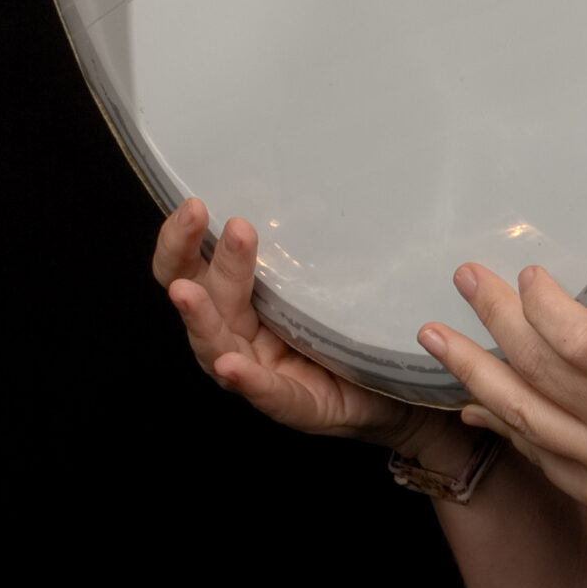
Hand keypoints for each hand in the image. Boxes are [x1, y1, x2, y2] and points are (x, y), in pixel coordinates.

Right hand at [153, 198, 435, 452]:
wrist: (402, 387)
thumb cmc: (358, 328)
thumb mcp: (331, 278)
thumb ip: (312, 246)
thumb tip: (313, 181)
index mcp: (243, 303)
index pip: (196, 267)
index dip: (184, 238)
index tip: (193, 203)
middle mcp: (241, 336)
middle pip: (200, 296)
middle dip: (192, 256)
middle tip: (200, 215)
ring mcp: (262, 374)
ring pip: (217, 343)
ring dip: (201, 316)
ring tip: (189, 292)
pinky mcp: (294, 406)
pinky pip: (267, 394)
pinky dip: (248, 379)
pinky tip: (232, 365)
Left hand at [418, 264, 586, 564]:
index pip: (581, 341)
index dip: (543, 305)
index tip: (525, 273)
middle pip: (540, 370)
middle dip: (493, 319)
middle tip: (464, 280)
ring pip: (522, 415)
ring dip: (473, 372)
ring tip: (435, 337)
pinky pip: (536, 454)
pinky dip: (501, 423)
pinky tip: (472, 399)